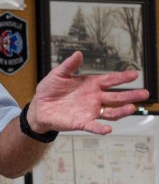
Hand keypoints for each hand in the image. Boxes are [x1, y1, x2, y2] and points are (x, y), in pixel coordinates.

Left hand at [31, 52, 149, 135]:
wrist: (39, 107)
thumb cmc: (50, 90)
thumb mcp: (58, 75)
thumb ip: (69, 66)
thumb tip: (78, 54)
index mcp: (91, 84)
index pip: (110, 80)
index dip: (122, 78)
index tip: (134, 75)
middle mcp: (95, 98)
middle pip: (116, 96)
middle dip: (130, 95)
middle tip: (145, 93)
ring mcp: (90, 111)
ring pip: (110, 111)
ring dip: (121, 111)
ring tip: (131, 108)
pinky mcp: (82, 122)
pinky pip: (93, 126)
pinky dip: (100, 128)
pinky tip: (108, 129)